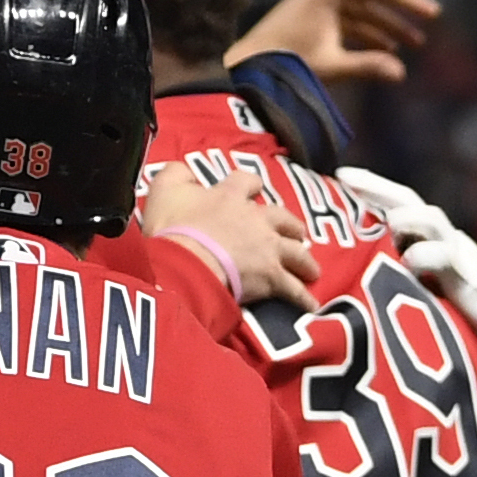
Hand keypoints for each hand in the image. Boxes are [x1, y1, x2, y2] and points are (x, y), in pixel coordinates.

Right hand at [142, 164, 322, 307]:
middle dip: (290, 226)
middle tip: (295, 234)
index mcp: (231, 196)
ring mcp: (268, 249)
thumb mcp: (164, 190)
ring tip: (311, 269)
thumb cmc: (173, 229)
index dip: (251, 186)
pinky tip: (311, 304)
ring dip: (305, 261)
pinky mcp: (271, 278)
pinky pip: (293, 289)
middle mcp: (256, 220)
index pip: (247, 182)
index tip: (253, 189)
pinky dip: (303, 297)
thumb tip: (186, 172)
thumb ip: (176, 175)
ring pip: (296, 253)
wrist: (187, 265)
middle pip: (283, 219)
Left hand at [230, 0, 439, 89]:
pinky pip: (350, 20)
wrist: (247, 70)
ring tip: (414, 45)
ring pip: (364, 9)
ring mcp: (319, 4)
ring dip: (389, 24)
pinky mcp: (315, 20)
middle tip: (434, 16)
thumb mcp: (329, 66)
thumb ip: (366, 67)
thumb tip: (401, 74)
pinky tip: (388, 50)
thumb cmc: (283, 66)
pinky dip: (369, 34)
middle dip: (404, 5)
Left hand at [332, 167, 476, 387]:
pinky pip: (444, 257)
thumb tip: (356, 275)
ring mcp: (459, 255)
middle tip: (344, 177)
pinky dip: (423, 256)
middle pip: (410, 199)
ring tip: (383, 223)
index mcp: (431, 241)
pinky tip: (406, 263)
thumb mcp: (420, 293)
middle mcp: (445, 240)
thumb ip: (398, 277)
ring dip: (404, 216)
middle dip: (377, 186)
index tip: (338, 176)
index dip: (370, 191)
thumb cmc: (463, 319)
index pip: (397, 205)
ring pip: (431, 218)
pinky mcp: (468, 278)